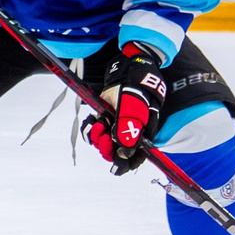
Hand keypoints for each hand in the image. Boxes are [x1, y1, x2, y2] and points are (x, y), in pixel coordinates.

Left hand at [83, 41, 169, 172]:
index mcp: (144, 133)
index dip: (125, 163)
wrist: (126, 68)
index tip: (114, 166)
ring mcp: (118, 126)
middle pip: (117, 152)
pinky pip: (96, 131)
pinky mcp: (107, 119)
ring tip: (96, 124)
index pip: (136, 157)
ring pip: (105, 142)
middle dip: (107, 147)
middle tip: (102, 135)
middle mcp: (131, 133)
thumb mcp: (133, 106)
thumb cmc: (136, 86)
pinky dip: (91, 129)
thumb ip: (129, 127)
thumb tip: (125, 151)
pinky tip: (92, 120)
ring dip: (97, 137)